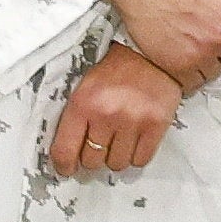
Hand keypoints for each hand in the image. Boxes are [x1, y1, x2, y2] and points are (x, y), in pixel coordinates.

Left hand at [46, 44, 182, 175]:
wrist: (153, 53)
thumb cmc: (117, 70)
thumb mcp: (85, 88)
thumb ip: (75, 119)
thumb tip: (68, 153)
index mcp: (83, 104)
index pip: (64, 151)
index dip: (65, 165)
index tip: (68, 168)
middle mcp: (107, 114)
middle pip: (92, 161)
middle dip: (95, 155)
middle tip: (101, 144)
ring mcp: (133, 121)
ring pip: (117, 163)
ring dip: (117, 156)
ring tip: (121, 139)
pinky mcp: (156, 124)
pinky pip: (141, 159)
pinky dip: (137, 155)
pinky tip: (136, 141)